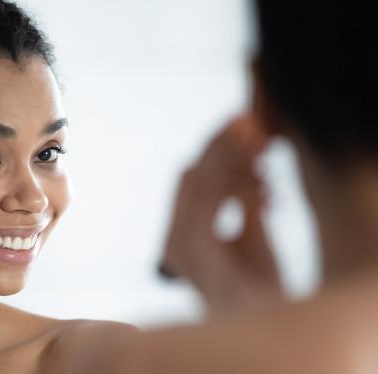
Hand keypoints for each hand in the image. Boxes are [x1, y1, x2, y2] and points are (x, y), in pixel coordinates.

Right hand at [160, 115, 284, 318]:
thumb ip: (242, 197)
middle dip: (224, 144)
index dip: (215, 144)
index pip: (191, 174)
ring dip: (235, 162)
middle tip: (253, 126)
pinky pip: (209, 198)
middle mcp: (174, 235)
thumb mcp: (252, 229)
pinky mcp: (195, 247)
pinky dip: (238, 185)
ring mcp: (180, 243)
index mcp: (182, 230)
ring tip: (266, 163)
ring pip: (198, 178)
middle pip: (191, 170)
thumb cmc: (258, 283)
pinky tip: (265, 194)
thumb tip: (246, 155)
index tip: (242, 121)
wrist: (259, 320)